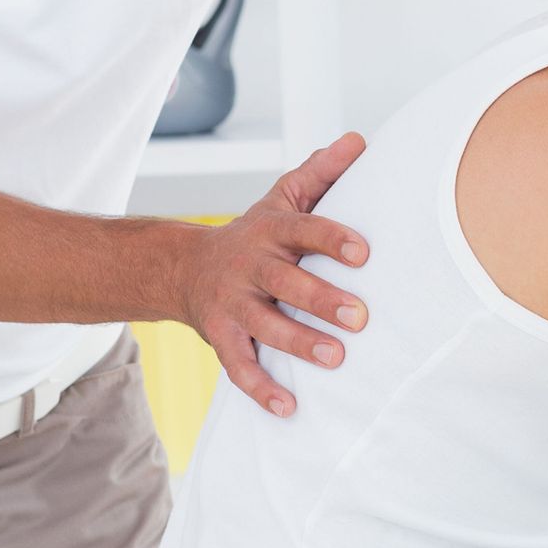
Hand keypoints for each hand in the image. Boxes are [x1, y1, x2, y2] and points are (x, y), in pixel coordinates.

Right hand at [173, 132, 369, 415]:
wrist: (183, 269)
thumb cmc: (254, 238)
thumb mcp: (281, 201)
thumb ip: (320, 173)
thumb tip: (360, 140)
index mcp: (270, 231)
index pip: (303, 229)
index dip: (331, 239)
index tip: (363, 253)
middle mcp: (250, 266)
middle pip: (286, 282)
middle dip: (321, 298)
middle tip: (359, 316)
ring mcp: (232, 304)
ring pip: (265, 326)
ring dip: (299, 343)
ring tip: (335, 358)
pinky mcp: (221, 337)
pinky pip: (239, 366)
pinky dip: (261, 389)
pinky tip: (289, 407)